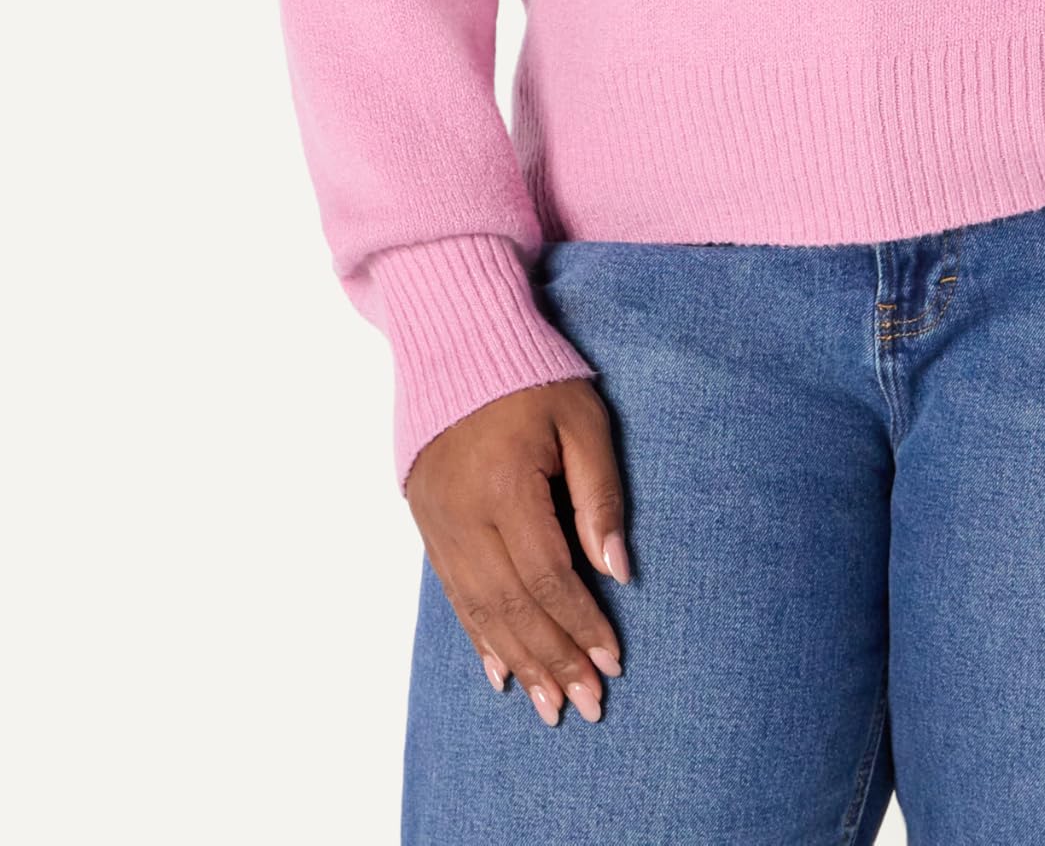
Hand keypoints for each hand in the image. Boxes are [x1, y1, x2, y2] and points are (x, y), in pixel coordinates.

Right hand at [405, 378, 630, 724]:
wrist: (454, 338)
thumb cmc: (532, 373)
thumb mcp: (583, 419)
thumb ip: (600, 495)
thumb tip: (619, 571)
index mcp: (506, 485)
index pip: (549, 576)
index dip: (582, 624)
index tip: (613, 661)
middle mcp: (464, 513)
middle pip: (512, 606)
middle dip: (553, 660)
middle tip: (586, 705)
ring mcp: (438, 522)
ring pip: (479, 609)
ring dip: (517, 662)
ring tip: (548, 705)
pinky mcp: (426, 522)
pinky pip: (453, 593)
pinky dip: (478, 636)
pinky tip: (500, 670)